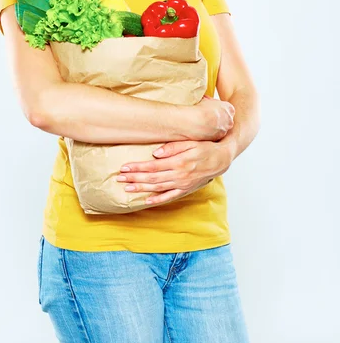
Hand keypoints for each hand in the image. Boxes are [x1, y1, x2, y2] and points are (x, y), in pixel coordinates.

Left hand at [117, 139, 232, 205]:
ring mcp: (182, 184)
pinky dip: (158, 199)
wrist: (221, 159)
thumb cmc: (205, 147)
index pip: (153, 166)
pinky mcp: (186, 189)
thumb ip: (173, 147)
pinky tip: (146, 200)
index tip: (125, 167)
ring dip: (141, 188)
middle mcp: (179, 175)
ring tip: (127, 188)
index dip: (137, 167)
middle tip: (119, 178)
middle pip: (152, 178)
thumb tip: (155, 153)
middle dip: (134, 178)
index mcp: (179, 162)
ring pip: (158, 188)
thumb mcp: (190, 142)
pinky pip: (170, 196)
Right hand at [188, 94, 234, 141]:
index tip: (211, 109)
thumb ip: (211, 101)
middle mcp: (230, 120)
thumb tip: (207, 100)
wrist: (195, 121)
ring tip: (203, 124)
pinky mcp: (218, 137)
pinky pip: (215, 134)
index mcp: (229, 108)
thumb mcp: (207, 99)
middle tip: (207, 117)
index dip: (218, 109)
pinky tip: (202, 130)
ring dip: (214, 126)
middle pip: (226, 119)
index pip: (227, 109)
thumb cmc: (201, 109)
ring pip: (221, 128)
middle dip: (218, 118)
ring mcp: (225, 130)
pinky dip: (210, 133)